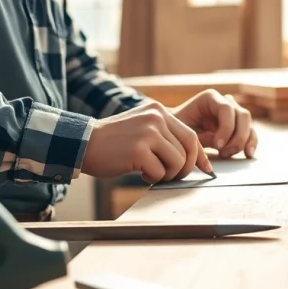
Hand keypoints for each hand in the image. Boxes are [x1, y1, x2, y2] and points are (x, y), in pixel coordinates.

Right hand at [81, 101, 212, 183]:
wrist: (83, 143)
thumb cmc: (114, 143)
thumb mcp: (142, 129)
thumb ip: (165, 137)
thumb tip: (195, 159)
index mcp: (158, 111)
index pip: (190, 135)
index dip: (199, 156)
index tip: (204, 169)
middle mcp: (156, 118)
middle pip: (188, 148)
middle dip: (185, 168)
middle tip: (172, 176)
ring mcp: (148, 132)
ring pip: (177, 161)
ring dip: (167, 174)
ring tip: (152, 172)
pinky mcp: (139, 150)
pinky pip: (160, 171)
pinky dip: (153, 178)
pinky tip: (140, 173)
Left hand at [172, 90, 256, 158]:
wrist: (177, 131)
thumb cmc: (178, 128)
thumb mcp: (186, 133)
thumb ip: (202, 140)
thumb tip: (218, 152)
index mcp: (210, 98)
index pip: (227, 109)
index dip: (226, 128)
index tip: (218, 146)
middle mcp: (225, 102)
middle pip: (243, 116)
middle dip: (237, 137)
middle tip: (225, 152)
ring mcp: (234, 113)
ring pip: (249, 125)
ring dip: (243, 142)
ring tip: (228, 154)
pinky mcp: (238, 125)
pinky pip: (250, 133)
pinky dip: (250, 144)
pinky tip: (248, 155)